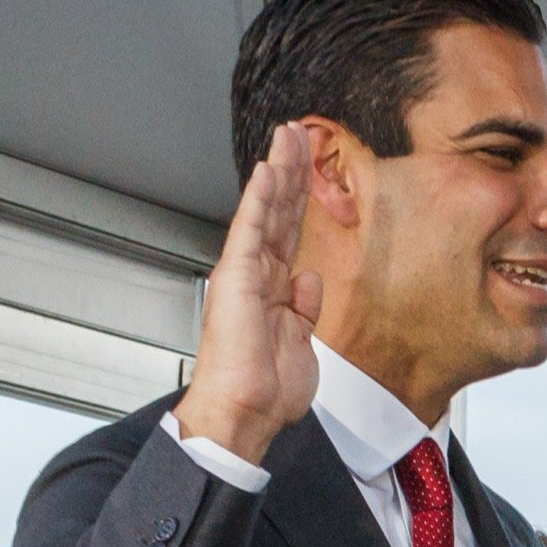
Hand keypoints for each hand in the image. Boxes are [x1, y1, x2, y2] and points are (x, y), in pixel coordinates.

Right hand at [177, 123, 322, 463]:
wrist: (244, 413)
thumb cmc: (266, 391)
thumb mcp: (302, 344)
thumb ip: (306, 310)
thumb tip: (310, 281)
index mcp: (272, 290)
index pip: (289, 231)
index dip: (300, 197)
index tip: (309, 166)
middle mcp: (257, 275)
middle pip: (279, 211)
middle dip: (291, 170)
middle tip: (299, 133)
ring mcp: (245, 273)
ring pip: (266, 210)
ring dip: (278, 170)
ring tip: (288, 135)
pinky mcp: (236, 276)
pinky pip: (250, 229)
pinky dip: (259, 198)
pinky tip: (267, 169)